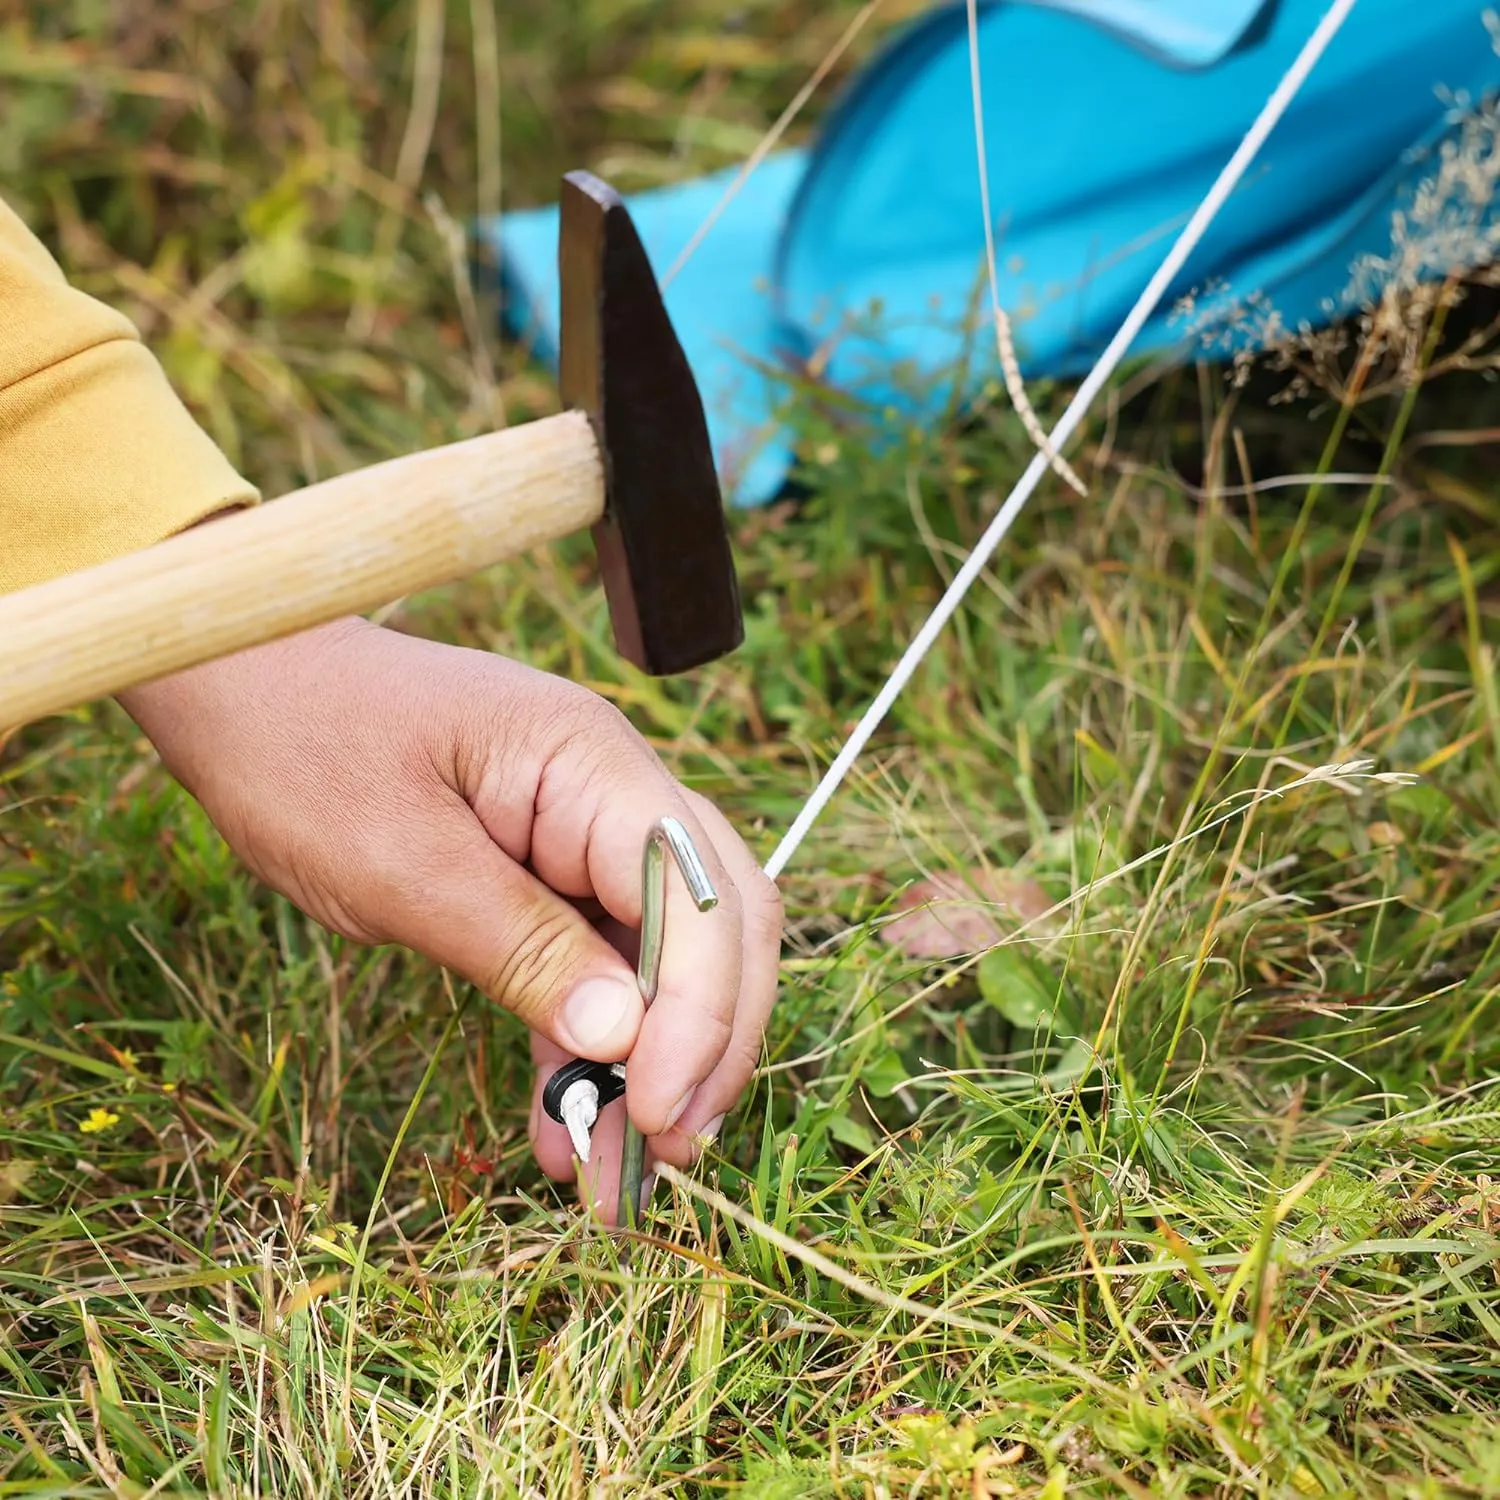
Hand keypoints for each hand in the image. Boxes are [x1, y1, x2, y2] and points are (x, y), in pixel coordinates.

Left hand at [118, 615, 780, 1221]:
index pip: (700, 895)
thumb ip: (519, 945)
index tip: (662, 1114)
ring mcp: (585, 835)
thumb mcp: (400, 861)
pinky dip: (587, 1046)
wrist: (243, 687)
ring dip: (651, 1062)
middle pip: (717, 926)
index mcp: (594, 765)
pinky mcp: (547, 875)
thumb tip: (622, 1039)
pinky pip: (594, 967)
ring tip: (617, 1172)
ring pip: (664, 959)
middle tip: (669, 1152)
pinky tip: (564, 1120)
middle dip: (706, 1044)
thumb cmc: (304, 748)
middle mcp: (614, 795)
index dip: (700, 1013)